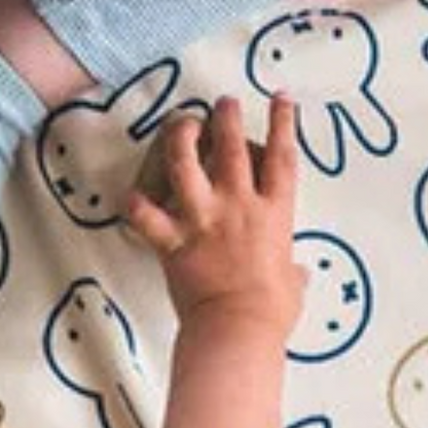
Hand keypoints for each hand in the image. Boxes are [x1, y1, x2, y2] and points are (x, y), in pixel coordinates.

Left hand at [126, 95, 303, 336]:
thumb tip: (297, 275)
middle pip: (231, 147)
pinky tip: (130, 194)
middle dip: (227, 117)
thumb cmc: (273, 311)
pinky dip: (135, 204)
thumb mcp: (293, 284)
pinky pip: (145, 215)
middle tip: (222, 102)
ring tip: (180, 121)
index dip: (283, 122)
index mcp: (275, 213)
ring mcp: (204, 219)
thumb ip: (292, 270)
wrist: (238, 329)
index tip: (280, 98)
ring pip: (186, 164)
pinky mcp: (174, 240)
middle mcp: (240, 206)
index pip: (282, 156)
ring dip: (181, 137)